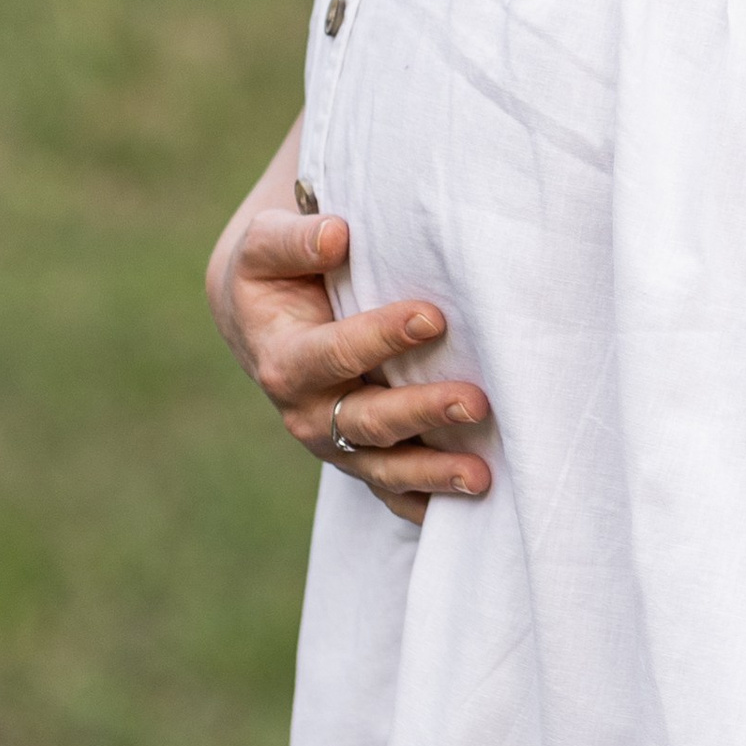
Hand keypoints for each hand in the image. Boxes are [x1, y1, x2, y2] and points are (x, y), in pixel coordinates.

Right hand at [208, 196, 491, 526]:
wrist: (262, 316)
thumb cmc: (275, 271)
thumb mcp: (266, 247)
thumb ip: (295, 240)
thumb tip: (337, 236)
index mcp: (284, 359)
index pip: (334, 354)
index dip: (380, 337)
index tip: (432, 316)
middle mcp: (308, 411)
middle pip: (367, 421)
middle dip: (421, 413)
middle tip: (475, 402)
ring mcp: (336, 442)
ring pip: (385, 468)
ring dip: (433, 473)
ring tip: (483, 475)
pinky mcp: (360, 457)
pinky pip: (394, 492)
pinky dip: (427, 503)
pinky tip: (470, 509)